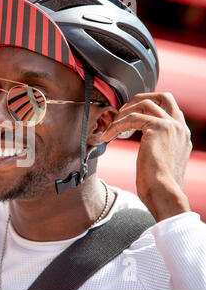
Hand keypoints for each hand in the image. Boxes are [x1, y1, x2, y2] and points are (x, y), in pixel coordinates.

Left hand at [101, 92, 191, 221]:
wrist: (164, 193)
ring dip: (124, 113)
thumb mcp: (161, 161)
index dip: (147, 107)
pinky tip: (107, 136)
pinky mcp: (158, 128)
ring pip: (144, 104)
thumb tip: (146, 144)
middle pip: (163, 96)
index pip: (169, 108)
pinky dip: (116, 125)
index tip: (129, 116)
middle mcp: (179, 127)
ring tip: (111, 127)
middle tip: (121, 112)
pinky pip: (132, 118)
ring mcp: (171, 126)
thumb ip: (157, 147)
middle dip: (139, 99)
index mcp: (181, 134)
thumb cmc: (158, 185)